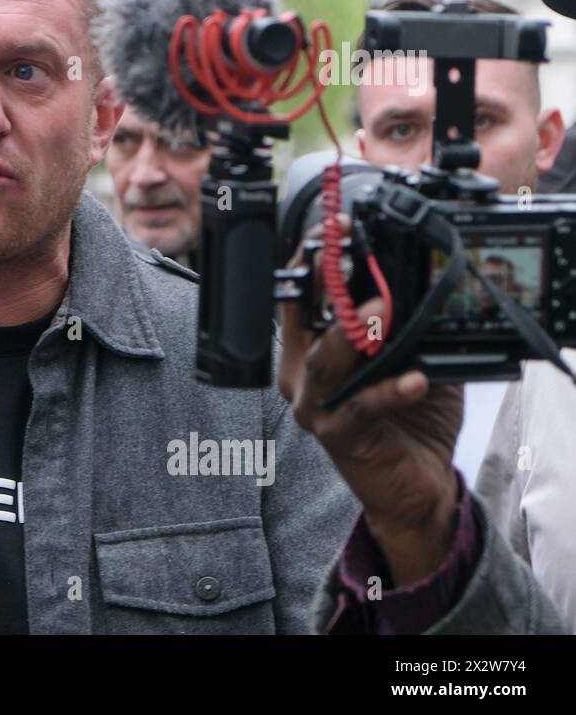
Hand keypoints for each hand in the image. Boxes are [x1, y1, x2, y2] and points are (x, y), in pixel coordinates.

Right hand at [279, 219, 462, 586]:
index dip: (312, 260)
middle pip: (303, 319)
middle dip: (324, 282)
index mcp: (310, 348)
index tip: (333, 228)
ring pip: (325, 361)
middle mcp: (302, 373)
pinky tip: (414, 381)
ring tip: (385, 309)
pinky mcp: (334, 435)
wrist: (412, 487)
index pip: (300, 295)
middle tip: (348, 250)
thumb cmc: (408, 419)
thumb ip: (398, 326)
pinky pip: (359, 408)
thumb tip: (414, 282)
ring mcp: (313, 405)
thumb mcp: (405, 357)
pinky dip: (388, 392)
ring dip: (355, 334)